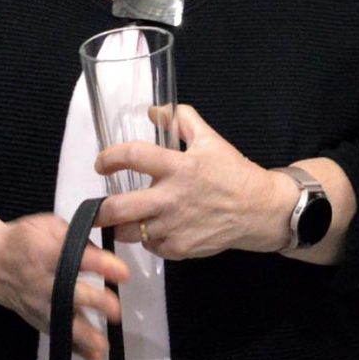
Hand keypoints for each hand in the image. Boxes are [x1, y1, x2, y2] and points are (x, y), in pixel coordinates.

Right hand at [0, 210, 128, 359]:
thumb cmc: (23, 240)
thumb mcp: (47, 226)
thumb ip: (75, 239)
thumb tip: (104, 258)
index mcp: (45, 252)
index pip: (75, 258)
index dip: (101, 265)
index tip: (124, 273)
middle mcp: (41, 281)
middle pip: (69, 294)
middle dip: (94, 303)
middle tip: (116, 311)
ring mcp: (38, 304)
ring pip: (62, 322)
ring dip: (84, 336)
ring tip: (103, 346)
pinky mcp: (37, 320)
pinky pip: (58, 335)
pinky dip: (76, 349)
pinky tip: (94, 358)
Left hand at [93, 104, 284, 258]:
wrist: (261, 210)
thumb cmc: (234, 174)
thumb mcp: (211, 140)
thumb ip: (182, 121)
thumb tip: (155, 110)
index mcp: (179, 167)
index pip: (132, 157)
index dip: (110, 158)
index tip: (102, 163)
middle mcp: (172, 198)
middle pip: (118, 208)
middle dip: (99, 209)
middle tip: (97, 206)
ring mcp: (175, 227)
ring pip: (130, 232)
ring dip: (124, 225)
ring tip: (127, 219)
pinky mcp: (181, 249)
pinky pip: (151, 247)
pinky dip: (149, 239)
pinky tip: (156, 229)